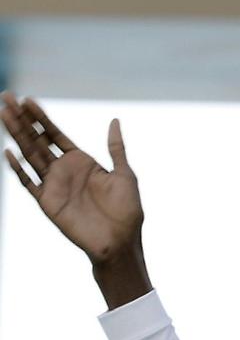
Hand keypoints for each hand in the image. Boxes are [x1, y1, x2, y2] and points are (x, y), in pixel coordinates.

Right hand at [2, 92, 143, 265]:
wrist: (121, 240)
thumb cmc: (127, 210)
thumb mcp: (124, 174)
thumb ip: (115, 147)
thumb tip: (114, 120)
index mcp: (82, 162)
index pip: (55, 134)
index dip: (41, 118)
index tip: (28, 99)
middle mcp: (64, 171)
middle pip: (37, 140)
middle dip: (23, 120)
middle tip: (7, 98)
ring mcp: (54, 185)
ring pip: (30, 154)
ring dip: (16, 135)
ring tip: (3, 115)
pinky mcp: (47, 202)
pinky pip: (29, 183)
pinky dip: (18, 169)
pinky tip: (8, 152)